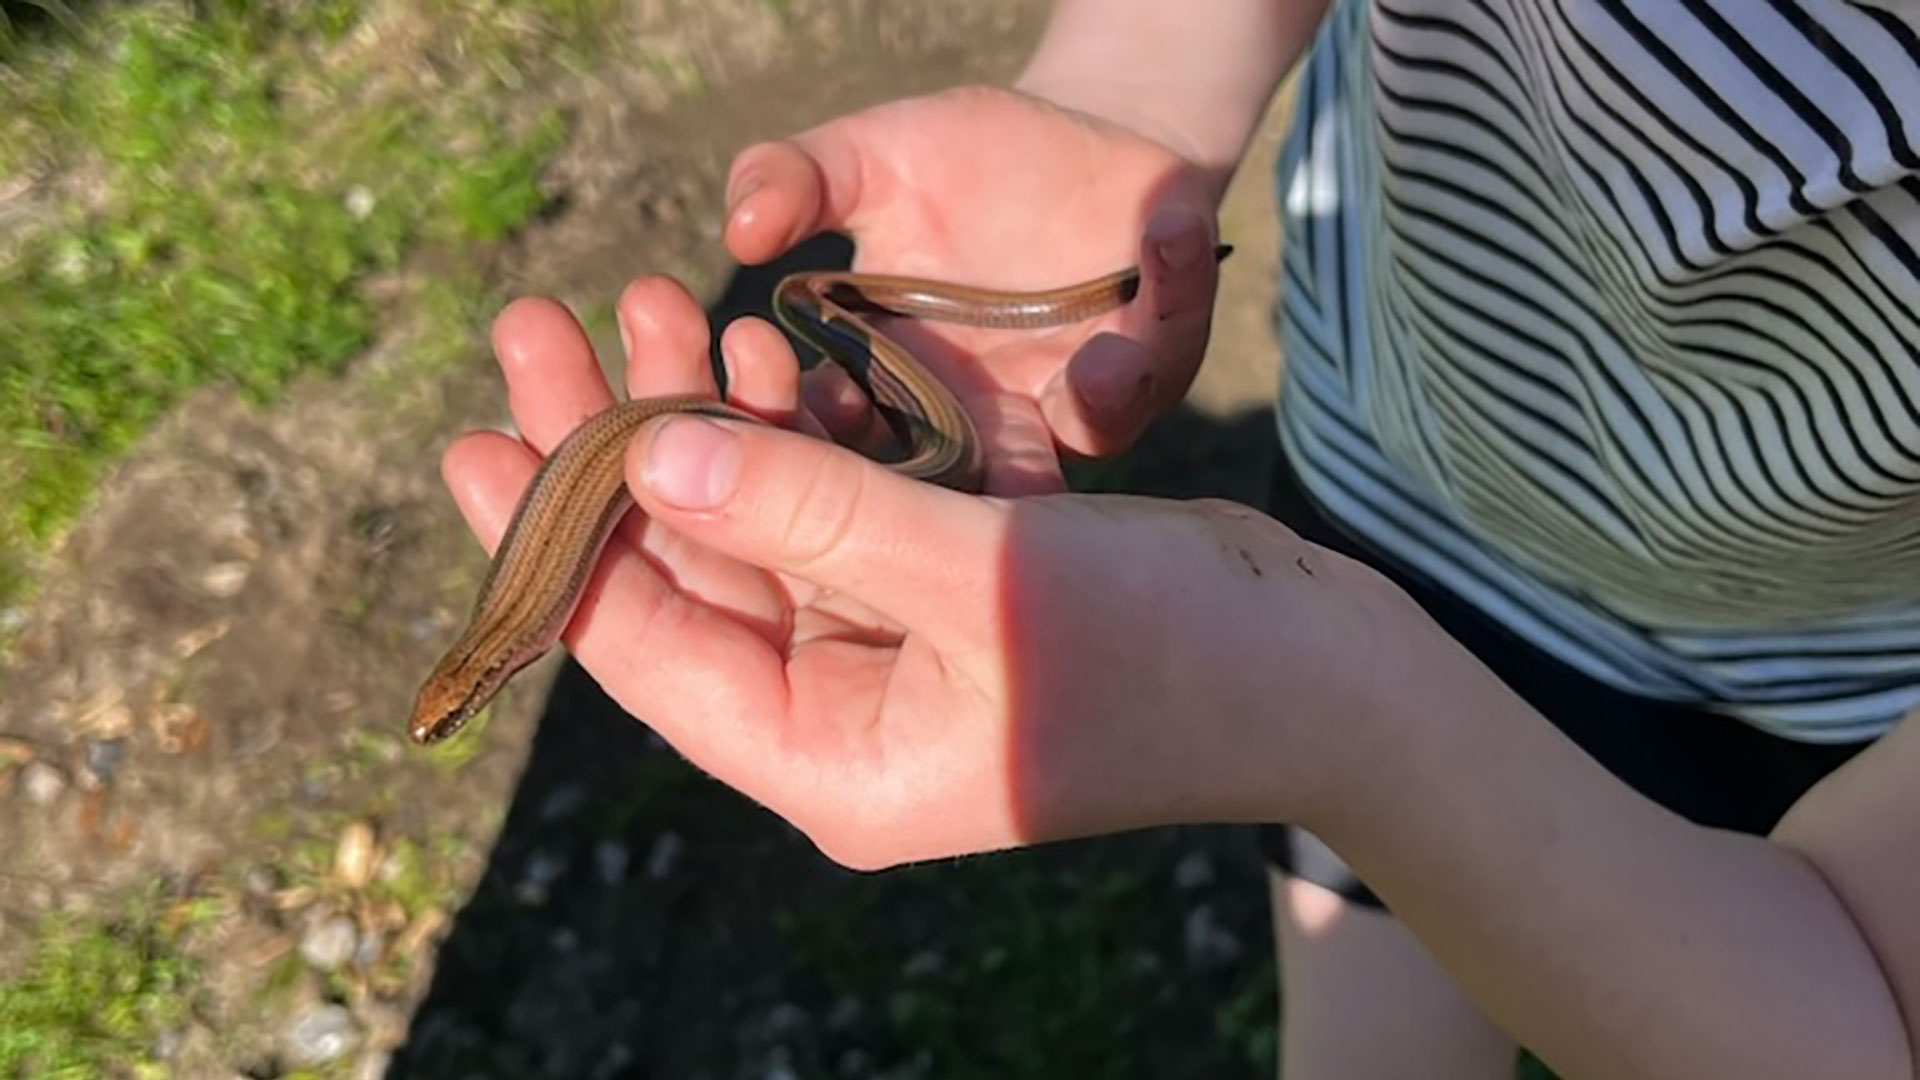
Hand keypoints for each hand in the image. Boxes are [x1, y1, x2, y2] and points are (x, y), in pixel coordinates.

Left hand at [442, 278, 1399, 867]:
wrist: (1321, 669)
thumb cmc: (1171, 656)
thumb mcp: (979, 580)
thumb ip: (811, 518)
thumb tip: (649, 461)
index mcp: (830, 760)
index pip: (647, 652)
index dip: (551, 541)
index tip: (473, 437)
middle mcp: (841, 715)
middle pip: (685, 576)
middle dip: (614, 449)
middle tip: (539, 330)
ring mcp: (888, 654)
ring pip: (754, 529)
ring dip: (706, 419)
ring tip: (648, 302)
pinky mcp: (938, 592)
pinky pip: (832, 507)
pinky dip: (799, 432)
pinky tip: (764, 348)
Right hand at [725, 85, 1227, 493]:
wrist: (1085, 147)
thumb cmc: (963, 162)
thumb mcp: (870, 157)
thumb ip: (798, 180)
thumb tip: (739, 226)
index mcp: (892, 392)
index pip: (844, 440)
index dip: (831, 435)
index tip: (826, 396)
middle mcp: (978, 427)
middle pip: (960, 484)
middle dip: (964, 465)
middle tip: (978, 428)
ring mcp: (1065, 411)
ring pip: (1078, 438)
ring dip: (1091, 404)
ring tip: (1097, 365)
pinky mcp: (1147, 371)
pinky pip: (1162, 355)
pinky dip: (1174, 293)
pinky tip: (1169, 230)